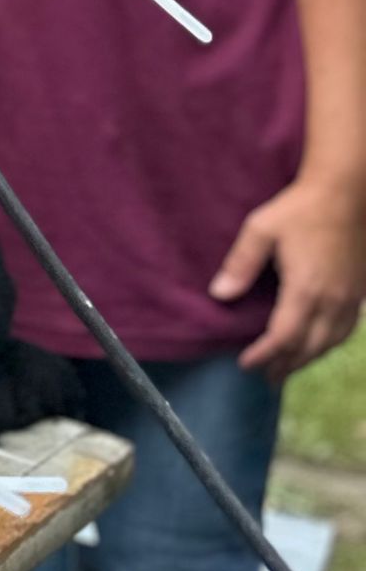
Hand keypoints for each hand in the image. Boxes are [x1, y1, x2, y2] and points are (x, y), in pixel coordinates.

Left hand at [210, 172, 365, 382]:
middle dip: (285, 365)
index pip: (283, 337)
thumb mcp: (261, 229)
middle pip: (308, 348)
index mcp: (305, 290)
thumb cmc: (299, 209)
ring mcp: (350, 299)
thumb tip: (219, 294)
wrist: (345, 194)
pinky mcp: (361, 292)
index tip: (246, 364)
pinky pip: (347, 330)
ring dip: (308, 359)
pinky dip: (329, 344)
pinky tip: (319, 344)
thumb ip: (240, 264)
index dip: (264, 355)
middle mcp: (332, 302)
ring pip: (330, 343)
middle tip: (266, 377)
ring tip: (288, 367)